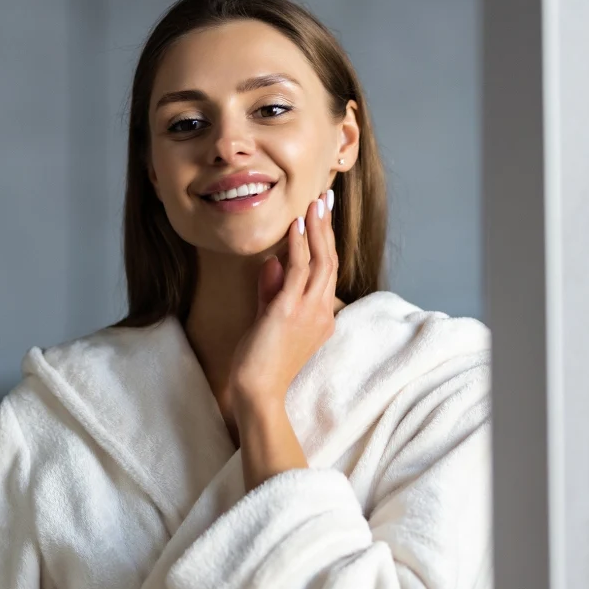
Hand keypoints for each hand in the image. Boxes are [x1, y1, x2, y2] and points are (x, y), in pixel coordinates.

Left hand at [225, 191, 338, 422]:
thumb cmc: (261, 361)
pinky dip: (300, 246)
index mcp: (322, 315)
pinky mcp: (290, 311)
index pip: (327, 270)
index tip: (321, 215)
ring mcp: (309, 311)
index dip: (326, 241)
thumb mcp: (268, 317)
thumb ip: (271, 289)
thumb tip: (273, 261)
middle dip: (327, 227)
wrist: (257, 391)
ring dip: (318, 229)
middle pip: (331, 260)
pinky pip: (300, 271)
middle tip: (326, 198)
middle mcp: (322, 311)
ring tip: (315, 203)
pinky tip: (296, 226)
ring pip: (322, 261)